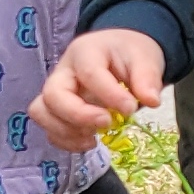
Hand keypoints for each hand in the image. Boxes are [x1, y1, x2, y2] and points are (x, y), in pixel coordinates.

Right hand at [33, 28, 167, 151]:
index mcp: (85, 52)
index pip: (89, 74)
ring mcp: (56, 91)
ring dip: (66, 131)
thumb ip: (147, 77)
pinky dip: (66, 141)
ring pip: (42, 112)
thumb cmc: (129, 54)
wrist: (120, 53)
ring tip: (95, 137)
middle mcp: (63, 71)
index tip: (131, 109)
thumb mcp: (145, 57)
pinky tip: (90, 141)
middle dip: (78, 115)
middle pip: (53, 95)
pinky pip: (50, 129)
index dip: (109, 95)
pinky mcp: (57, 110)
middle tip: (107, 123)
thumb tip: (151, 101)